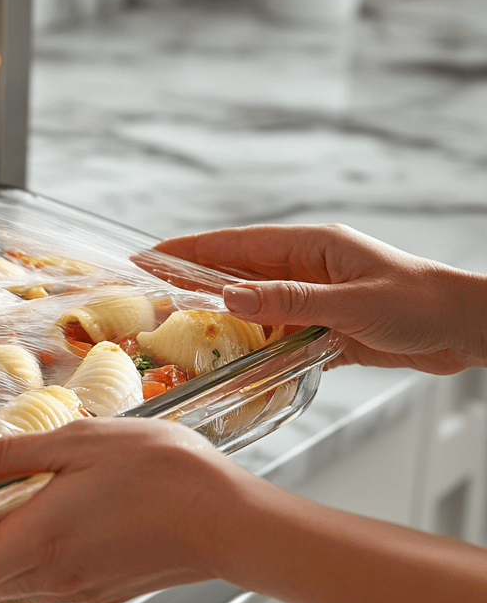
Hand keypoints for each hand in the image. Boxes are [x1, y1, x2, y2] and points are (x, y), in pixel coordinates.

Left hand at [0, 417, 247, 602]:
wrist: (231, 520)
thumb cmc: (162, 474)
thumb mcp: (76, 443)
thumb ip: (2, 457)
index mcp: (37, 539)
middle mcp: (52, 575)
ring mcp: (80, 589)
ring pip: (12, 590)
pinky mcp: (105, 592)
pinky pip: (46, 589)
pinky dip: (23, 572)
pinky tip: (37, 537)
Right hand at [142, 224, 486, 372]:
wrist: (466, 328)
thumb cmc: (419, 303)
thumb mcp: (350, 303)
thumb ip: (288, 301)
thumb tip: (229, 298)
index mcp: (310, 246)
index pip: (235, 245)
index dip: (189, 251)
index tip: (150, 256)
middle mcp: (305, 268)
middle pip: (236, 273)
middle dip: (192, 281)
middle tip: (147, 292)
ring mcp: (314, 297)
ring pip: (253, 305)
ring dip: (220, 317)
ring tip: (177, 328)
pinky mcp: (324, 327)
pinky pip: (277, 334)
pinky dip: (253, 345)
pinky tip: (231, 357)